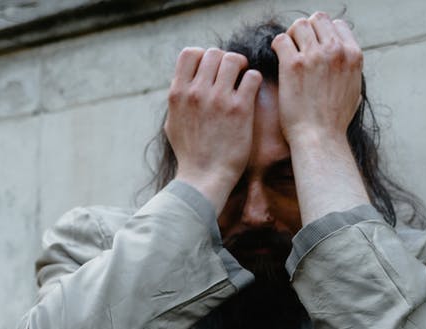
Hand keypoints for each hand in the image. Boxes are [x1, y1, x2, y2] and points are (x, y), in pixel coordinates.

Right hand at [164, 47, 262, 207]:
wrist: (203, 178)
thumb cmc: (189, 154)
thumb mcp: (172, 123)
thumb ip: (178, 101)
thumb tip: (183, 85)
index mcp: (178, 93)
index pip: (189, 53)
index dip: (203, 56)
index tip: (211, 70)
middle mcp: (196, 92)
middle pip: (214, 53)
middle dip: (225, 60)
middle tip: (232, 75)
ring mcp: (218, 99)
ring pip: (234, 59)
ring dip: (242, 66)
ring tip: (243, 79)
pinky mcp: (239, 109)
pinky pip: (252, 77)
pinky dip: (254, 80)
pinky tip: (251, 93)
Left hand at [271, 13, 363, 145]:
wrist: (320, 138)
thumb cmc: (335, 121)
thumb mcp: (355, 91)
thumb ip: (350, 70)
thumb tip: (346, 59)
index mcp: (353, 55)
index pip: (337, 24)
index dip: (324, 33)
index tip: (315, 45)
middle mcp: (335, 51)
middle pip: (317, 20)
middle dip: (307, 31)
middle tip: (298, 47)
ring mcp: (314, 56)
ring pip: (298, 25)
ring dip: (291, 36)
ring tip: (288, 51)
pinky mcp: (293, 64)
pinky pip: (281, 40)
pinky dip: (277, 46)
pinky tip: (277, 57)